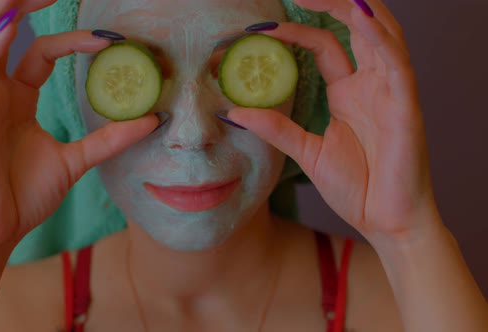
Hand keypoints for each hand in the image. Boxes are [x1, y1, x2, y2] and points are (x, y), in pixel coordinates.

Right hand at [0, 0, 157, 254]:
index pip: (42, 51)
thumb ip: (109, 139)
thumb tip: (152, 120)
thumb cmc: (24, 195)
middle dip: (21, 5)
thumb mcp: (77, 161)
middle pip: (0, 33)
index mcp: (16, 98)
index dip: (74, 40)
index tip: (111, 39)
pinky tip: (6, 30)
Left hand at [228, 0, 439, 241]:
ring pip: (381, 33)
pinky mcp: (406, 104)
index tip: (260, 28)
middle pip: (355, 28)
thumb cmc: (356, 187)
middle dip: (330, 3)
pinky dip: (379, 36)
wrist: (385, 221)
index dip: (297, 29)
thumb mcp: (306, 152)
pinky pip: (396, 61)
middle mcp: (371, 84)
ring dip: (354, 8)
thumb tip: (233, 111)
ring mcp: (391, 91)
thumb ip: (275, 128)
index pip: (324, 45)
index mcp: (349, 92)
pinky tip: (358, 15)